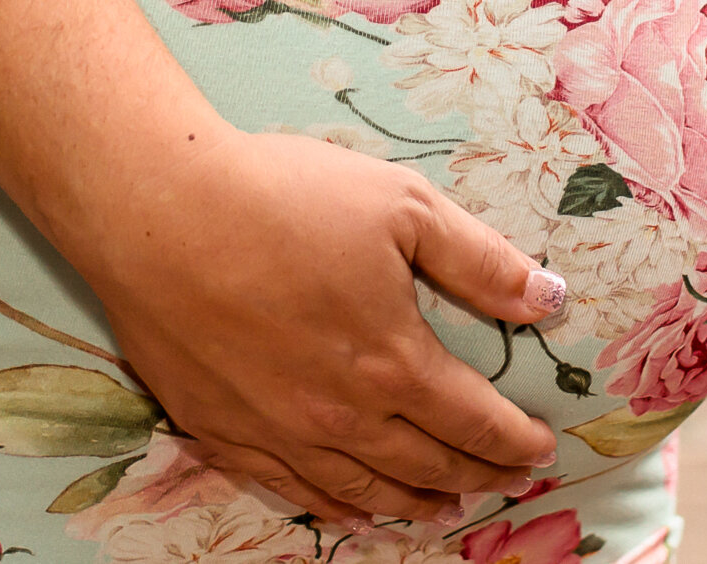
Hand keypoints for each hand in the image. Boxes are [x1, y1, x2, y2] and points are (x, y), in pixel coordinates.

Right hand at [87, 126, 565, 528]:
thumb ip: (480, 260)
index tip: (540, 451)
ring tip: (440, 511)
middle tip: (504, 483)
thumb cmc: (283, 196)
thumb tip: (548, 298)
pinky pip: (288, 490)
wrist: (158, 211)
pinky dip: (331, 507)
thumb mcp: (403, 206)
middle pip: (423, 464)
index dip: (513, 442)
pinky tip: (349, 511)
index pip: (472, 421)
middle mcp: (340, 414)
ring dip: (410, 505)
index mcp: (393, 361)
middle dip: (474, 477)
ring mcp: (276, 431)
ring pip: (360, 490)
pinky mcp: (220, 429)